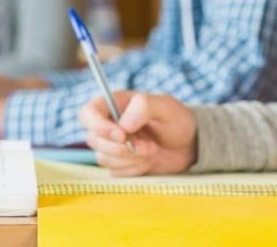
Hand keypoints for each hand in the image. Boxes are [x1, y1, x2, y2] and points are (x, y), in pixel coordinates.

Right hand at [79, 90, 197, 176]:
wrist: (189, 145)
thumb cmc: (177, 120)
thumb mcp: (166, 106)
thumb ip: (144, 107)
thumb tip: (124, 124)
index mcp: (114, 104)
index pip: (88, 114)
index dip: (98, 126)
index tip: (121, 135)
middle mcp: (108, 124)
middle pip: (94, 140)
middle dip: (123, 148)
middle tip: (150, 146)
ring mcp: (111, 146)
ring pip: (104, 158)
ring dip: (131, 159)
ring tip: (153, 150)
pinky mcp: (118, 164)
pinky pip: (115, 172)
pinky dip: (134, 169)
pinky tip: (148, 160)